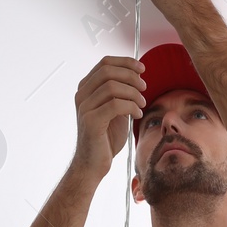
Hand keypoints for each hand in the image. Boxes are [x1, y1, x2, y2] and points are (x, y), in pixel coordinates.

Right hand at [70, 56, 144, 179]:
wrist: (94, 164)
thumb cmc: (106, 138)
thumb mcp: (116, 110)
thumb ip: (121, 93)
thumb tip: (136, 76)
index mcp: (86, 88)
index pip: (105, 63)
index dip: (126, 62)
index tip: (142, 69)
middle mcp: (81, 95)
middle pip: (108, 71)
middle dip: (131, 76)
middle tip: (144, 88)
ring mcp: (84, 107)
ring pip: (112, 87)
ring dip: (133, 93)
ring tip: (142, 104)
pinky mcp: (91, 121)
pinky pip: (115, 105)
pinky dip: (131, 107)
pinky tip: (137, 114)